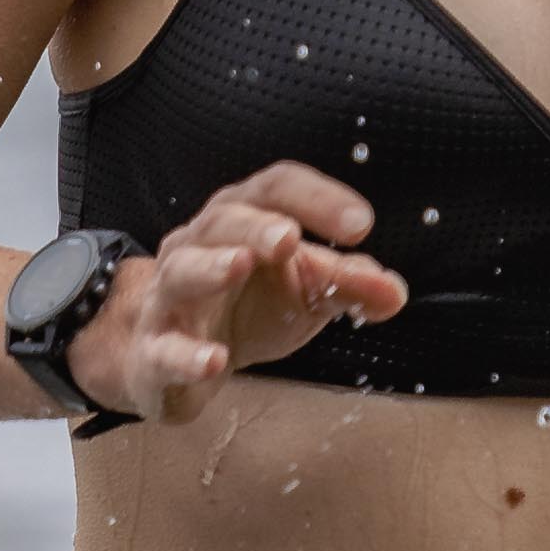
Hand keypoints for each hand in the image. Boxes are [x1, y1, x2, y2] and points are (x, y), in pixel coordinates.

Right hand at [70, 164, 411, 424]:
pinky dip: (187, 355)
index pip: (276, 189)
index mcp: (243, 220)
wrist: (173, 358)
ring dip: (211, 266)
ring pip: (183, 270)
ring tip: (239, 265)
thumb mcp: (305, 293)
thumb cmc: (247, 309)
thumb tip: (394, 292)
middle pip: (224, 221)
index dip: (317, 198)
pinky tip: (213, 360)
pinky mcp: (154, 350)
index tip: (360, 224)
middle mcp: (200, 246)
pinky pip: (164, 349)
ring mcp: (171, 297)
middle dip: (257, 226)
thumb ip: (347, 286)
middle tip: (289, 238)